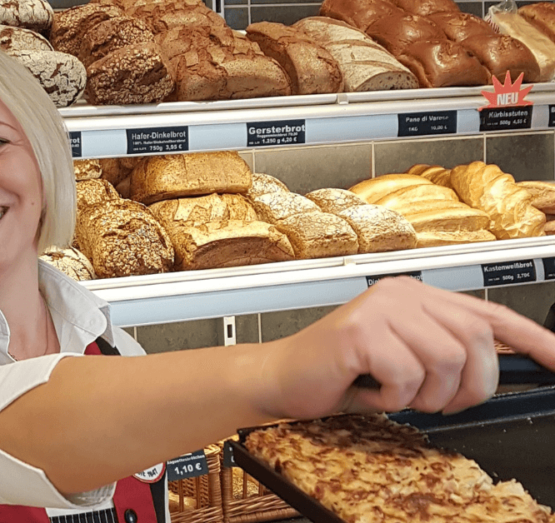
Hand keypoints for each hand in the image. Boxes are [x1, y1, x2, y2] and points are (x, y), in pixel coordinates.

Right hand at [257, 277, 554, 419]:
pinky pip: (407, 376)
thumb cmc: (339, 373)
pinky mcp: (360, 332)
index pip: (490, 313)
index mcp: (416, 295)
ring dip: (426, 396)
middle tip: (436, 402)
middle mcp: (402, 294)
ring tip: (394, 394)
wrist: (281, 378)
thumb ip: (445, 355)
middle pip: (476, 342)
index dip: (533, 340)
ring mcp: (381, 309)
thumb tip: (495, 372)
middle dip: (467, 387)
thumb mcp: (403, 360)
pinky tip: (370, 391)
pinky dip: (392, 399)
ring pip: (447, 362)